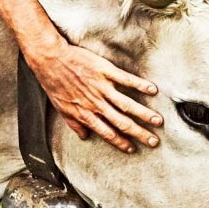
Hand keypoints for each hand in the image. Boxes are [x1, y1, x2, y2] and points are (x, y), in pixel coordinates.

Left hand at [24, 39, 161, 152]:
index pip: (107, 133)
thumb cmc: (54, 83)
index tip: (133, 148)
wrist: (49, 59)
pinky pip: (125, 79)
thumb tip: (85, 137)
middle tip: (154, 141)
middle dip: (139, 133)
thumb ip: (74, 124)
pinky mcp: (104, 71)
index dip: (120, 142)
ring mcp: (101, 87)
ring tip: (158, 121)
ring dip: (144, 114)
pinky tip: (152, 90)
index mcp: (85, 114)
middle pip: (122, 122)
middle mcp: (96, 104)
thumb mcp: (61, 108)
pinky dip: (139, 85)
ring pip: (127, 104)